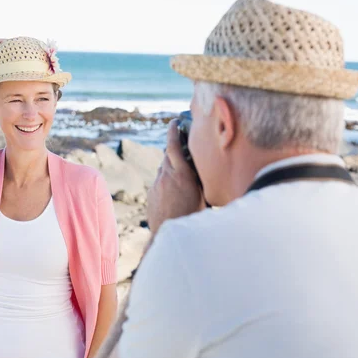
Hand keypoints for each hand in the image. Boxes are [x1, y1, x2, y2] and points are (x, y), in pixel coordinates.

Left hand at [147, 119, 205, 234]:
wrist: (168, 236)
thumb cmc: (192, 217)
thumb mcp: (202, 195)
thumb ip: (199, 178)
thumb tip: (206, 167)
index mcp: (181, 175)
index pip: (174, 146)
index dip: (173, 131)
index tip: (174, 122)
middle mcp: (166, 176)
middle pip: (168, 155)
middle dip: (175, 151)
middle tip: (183, 148)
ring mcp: (156, 185)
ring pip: (163, 169)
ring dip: (171, 168)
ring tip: (181, 177)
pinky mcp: (151, 194)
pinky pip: (159, 182)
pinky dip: (166, 182)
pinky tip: (175, 192)